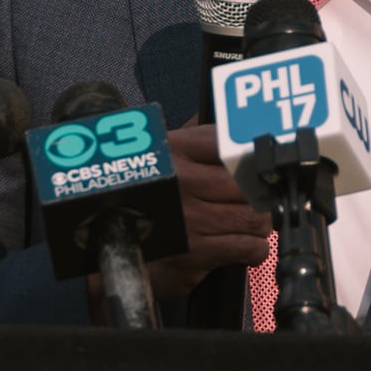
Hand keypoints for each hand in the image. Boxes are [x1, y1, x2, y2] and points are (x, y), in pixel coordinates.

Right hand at [148, 125, 274, 299]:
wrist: (110, 248)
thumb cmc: (142, 200)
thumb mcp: (159, 158)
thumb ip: (194, 139)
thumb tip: (224, 118)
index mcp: (173, 151)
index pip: (229, 144)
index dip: (249, 156)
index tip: (258, 165)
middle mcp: (183, 183)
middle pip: (249, 183)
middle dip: (260, 193)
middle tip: (259, 199)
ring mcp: (190, 219)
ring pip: (254, 216)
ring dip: (259, 222)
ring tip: (250, 222)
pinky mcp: (196, 253)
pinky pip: (248, 247)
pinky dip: (255, 249)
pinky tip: (246, 246)